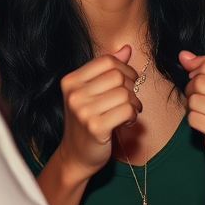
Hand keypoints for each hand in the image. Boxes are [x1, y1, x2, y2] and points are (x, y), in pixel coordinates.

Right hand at [58, 46, 141, 177]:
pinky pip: (127, 110)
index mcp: (71, 81)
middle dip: (131, 87)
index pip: (108, 61)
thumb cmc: (86, 121)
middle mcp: (74, 94)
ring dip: (134, 103)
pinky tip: (127, 121)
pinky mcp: (96, 127)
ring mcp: (83, 111)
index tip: (128, 81)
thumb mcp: (91, 92)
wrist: (75, 156)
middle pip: (118, 76)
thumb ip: (107, 70)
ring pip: (125, 93)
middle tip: (129, 100)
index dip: (125, 69)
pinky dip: (133, 115)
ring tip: (129, 112)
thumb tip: (127, 48)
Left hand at [180, 50, 204, 162]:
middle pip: (199, 82)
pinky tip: (203, 121)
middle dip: (191, 89)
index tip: (196, 77)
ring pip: (193, 101)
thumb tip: (183, 55)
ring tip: (201, 110)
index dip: (196, 70)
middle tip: (197, 96)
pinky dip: (192, 119)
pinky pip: (193, 118)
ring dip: (191, 106)